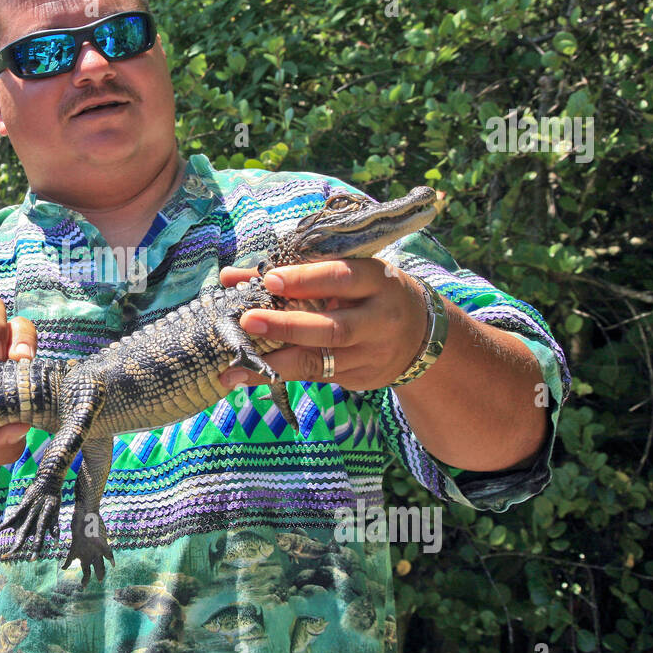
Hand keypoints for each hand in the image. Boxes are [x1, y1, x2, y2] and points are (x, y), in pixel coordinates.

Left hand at [216, 259, 431, 390]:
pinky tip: (248, 378)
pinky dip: (280, 377)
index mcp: (376, 280)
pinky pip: (316, 378)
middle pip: (332, 327)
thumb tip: (230, 276)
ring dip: (274, 366)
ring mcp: (370, 354)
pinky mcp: (360, 378)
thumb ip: (290, 274)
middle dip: (287, 326)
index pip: (340, 278)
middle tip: (247, 322)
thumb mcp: (344, 273)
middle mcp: (378, 319)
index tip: (269, 279)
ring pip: (320, 362)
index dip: (305, 279)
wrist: (421, 334)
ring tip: (233, 371)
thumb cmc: (367, 292)